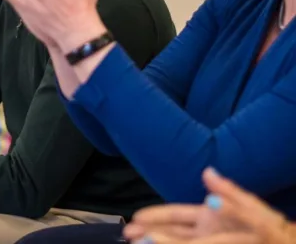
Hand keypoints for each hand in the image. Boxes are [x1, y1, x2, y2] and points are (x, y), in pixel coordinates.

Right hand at [125, 168, 295, 242]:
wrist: (284, 243)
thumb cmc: (276, 231)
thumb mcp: (255, 209)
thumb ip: (232, 194)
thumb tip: (207, 173)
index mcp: (210, 218)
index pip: (176, 217)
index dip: (155, 218)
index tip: (136, 219)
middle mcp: (206, 234)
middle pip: (172, 235)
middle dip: (149, 234)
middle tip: (128, 237)